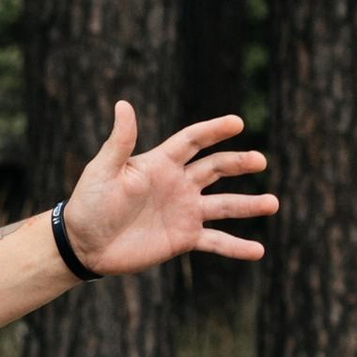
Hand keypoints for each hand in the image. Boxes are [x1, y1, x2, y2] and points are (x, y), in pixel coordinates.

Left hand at [63, 103, 275, 275]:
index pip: (193, 141)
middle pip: (217, 168)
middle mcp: (179, 184)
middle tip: (259, 161)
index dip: (213, 130)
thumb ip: (119, 142)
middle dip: (239, 163)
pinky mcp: (184, 238)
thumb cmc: (89, 203)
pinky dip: (237, 247)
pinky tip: (258, 251)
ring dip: (249, 205)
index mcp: (161, 163)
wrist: (84, 244)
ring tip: (273, 203)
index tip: (237, 123)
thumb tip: (123, 105)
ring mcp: (184, 212)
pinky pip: (216, 241)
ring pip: (224, 205)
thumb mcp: (102, 170)